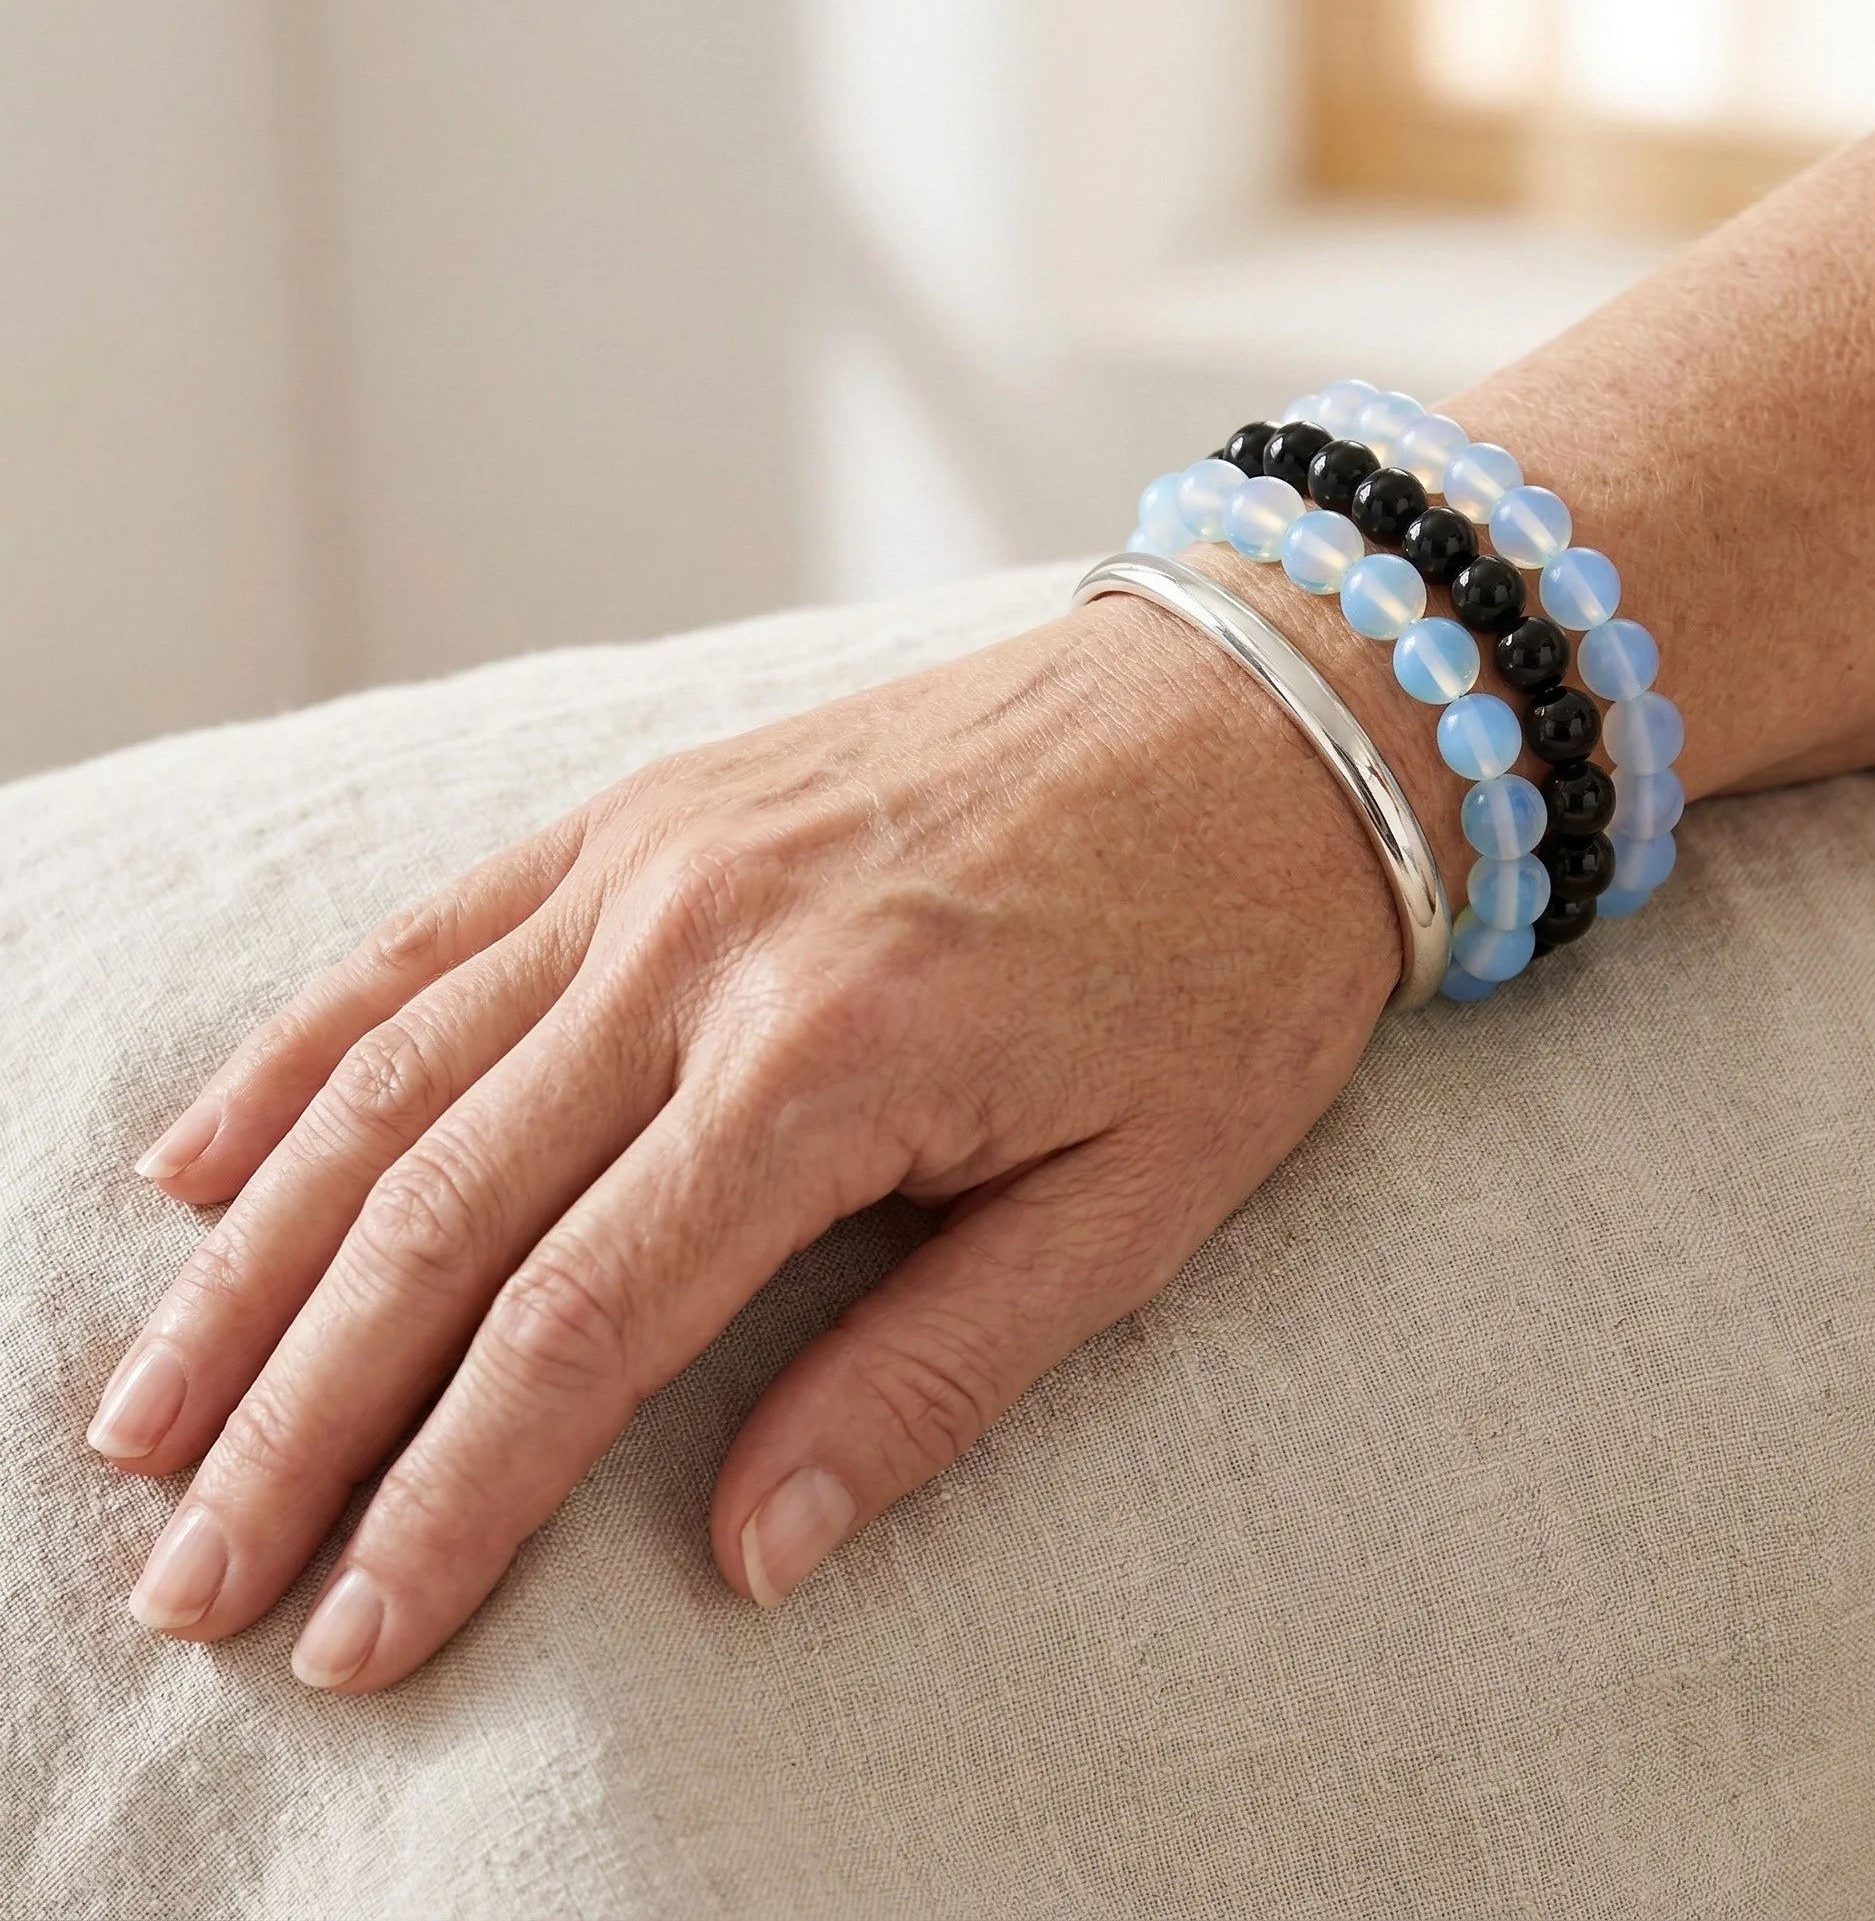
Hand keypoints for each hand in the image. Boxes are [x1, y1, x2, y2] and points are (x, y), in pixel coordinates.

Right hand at [92, 593, 1402, 1690]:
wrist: (1260, 710)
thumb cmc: (1228, 962)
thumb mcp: (1137, 1202)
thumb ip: (930, 1374)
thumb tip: (749, 1553)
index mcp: (833, 1065)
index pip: (580, 1326)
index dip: (447, 1498)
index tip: (350, 1632)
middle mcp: (702, 949)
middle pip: (441, 1216)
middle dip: (299, 1417)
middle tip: (192, 1576)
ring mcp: (657, 857)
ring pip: (395, 1078)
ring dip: (257, 1261)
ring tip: (148, 1412)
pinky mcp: (648, 803)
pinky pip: (434, 936)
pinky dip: (305, 1053)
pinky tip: (208, 1159)